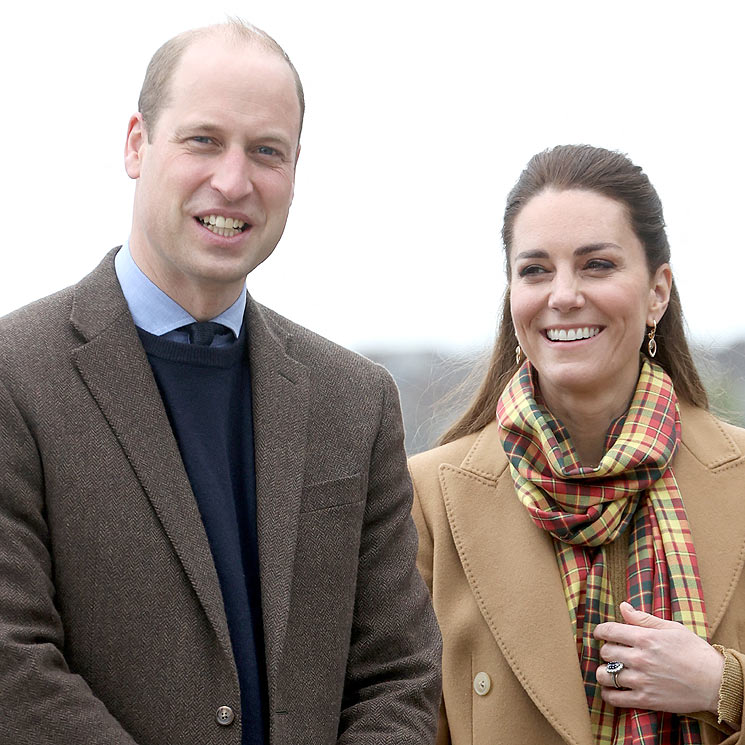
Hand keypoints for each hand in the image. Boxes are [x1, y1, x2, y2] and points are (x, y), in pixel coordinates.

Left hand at [593, 601, 723, 714]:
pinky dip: (608, 694)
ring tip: (609, 671)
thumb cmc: (695, 652)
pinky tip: (610, 689)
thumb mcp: (672, 628)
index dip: (599, 631)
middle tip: (612, 653)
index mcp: (645, 638)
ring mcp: (642, 680)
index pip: (609, 631)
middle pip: (606, 652)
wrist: (715, 683)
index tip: (599, 633)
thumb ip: (643, 618)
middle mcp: (640, 658)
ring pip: (605, 675)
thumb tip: (622, 607)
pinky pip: (616, 698)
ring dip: (603, 672)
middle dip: (606, 650)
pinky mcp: (646, 700)